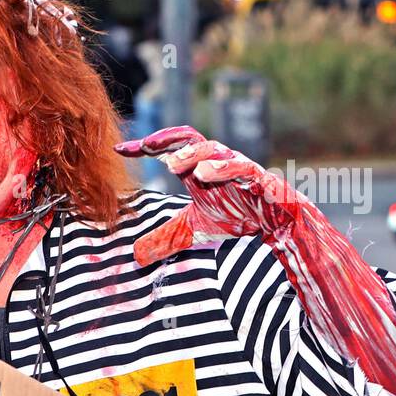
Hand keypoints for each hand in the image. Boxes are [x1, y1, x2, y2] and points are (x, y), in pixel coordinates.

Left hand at [117, 126, 303, 264]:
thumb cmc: (237, 216)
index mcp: (197, 167)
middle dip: (166, 140)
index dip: (144, 147)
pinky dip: (224, 169)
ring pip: (214, 150)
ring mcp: (237, 167)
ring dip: (192, 154)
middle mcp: (215, 161)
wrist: (276, 223)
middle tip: (144, 146)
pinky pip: (242, 168)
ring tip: (172, 165)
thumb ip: (166, 238)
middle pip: (189, 139)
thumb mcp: (193, 230)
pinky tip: (205, 173)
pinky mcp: (259, 179)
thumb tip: (137, 256)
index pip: (168, 148)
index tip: (119, 150)